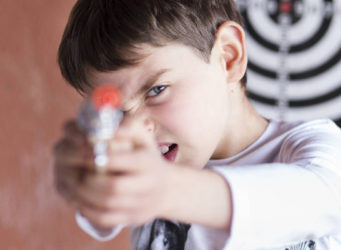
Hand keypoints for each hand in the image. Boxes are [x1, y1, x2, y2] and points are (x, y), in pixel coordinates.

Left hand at [53, 115, 171, 228]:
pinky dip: (88, 211)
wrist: (167, 189)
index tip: (82, 153)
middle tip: (73, 172)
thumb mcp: (144, 137)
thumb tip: (108, 127)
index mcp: (148, 162)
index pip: (121, 162)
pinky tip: (79, 199)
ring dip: (83, 195)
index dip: (97, 158)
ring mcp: (141, 205)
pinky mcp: (132, 219)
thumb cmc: (147, 157)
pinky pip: (106, 220)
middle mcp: (148, 185)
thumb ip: (128, 126)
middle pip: (113, 188)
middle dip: (87, 180)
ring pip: (106, 206)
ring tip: (72, 184)